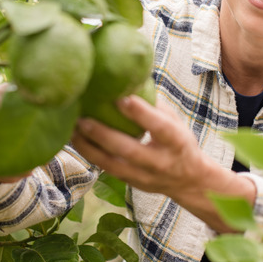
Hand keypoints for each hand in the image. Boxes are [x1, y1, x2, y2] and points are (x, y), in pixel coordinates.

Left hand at [72, 96, 207, 195]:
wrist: (190, 182)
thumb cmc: (179, 141)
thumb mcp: (176, 122)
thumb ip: (154, 104)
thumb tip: (130, 78)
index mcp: (176, 142)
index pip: (159, 127)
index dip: (141, 113)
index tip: (121, 96)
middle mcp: (161, 162)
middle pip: (129, 150)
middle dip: (103, 135)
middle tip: (82, 118)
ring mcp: (144, 176)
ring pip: (112, 164)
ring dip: (89, 147)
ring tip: (72, 129)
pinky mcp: (131, 183)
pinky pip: (106, 169)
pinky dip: (89, 155)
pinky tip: (75, 141)